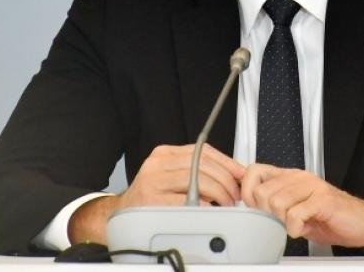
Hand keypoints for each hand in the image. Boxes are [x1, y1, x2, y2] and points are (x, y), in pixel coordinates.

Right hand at [119, 143, 243, 207]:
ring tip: (226, 203)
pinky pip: (185, 200)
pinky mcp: (152, 201)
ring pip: (196, 179)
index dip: (226, 162)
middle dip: (225, 180)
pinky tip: (211, 209)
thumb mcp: (172, 175)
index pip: (203, 150)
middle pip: (202, 164)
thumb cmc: (152, 196)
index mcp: (165, 154)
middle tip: (235, 194)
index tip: (240, 173)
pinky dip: (203, 205)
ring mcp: (153, 181)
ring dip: (218, 192)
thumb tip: (233, 174)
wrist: (123, 214)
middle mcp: (157, 164)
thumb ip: (198, 170)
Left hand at [240, 164, 363, 249]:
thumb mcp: (296, 208)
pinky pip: (295, 214)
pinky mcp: (322, 199)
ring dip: (282, 221)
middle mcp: (300, 178)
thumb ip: (276, 204)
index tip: (255, 209)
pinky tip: (302, 229)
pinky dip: (295, 228)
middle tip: (281, 221)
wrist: (363, 222)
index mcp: (290, 177)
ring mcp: (312, 186)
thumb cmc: (331, 217)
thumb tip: (250, 208)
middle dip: (266, 213)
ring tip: (295, 225)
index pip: (254, 171)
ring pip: (276, 202)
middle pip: (262, 191)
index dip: (247, 192)